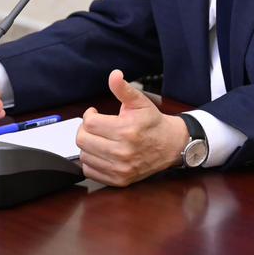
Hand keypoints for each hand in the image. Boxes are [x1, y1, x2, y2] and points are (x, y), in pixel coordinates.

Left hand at [76, 70, 188, 186]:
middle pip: (82, 140)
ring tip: (99, 139)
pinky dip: (91, 161)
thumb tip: (114, 75)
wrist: (171, 145)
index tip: (94, 113)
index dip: (89, 115)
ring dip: (88, 145)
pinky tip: (101, 152)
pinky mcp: (119, 180)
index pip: (89, 123)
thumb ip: (123, 88)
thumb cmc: (153, 122)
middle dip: (85, 129)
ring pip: (84, 156)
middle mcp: (122, 151)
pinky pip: (90, 171)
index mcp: (126, 130)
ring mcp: (120, 168)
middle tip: (94, 126)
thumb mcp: (139, 102)